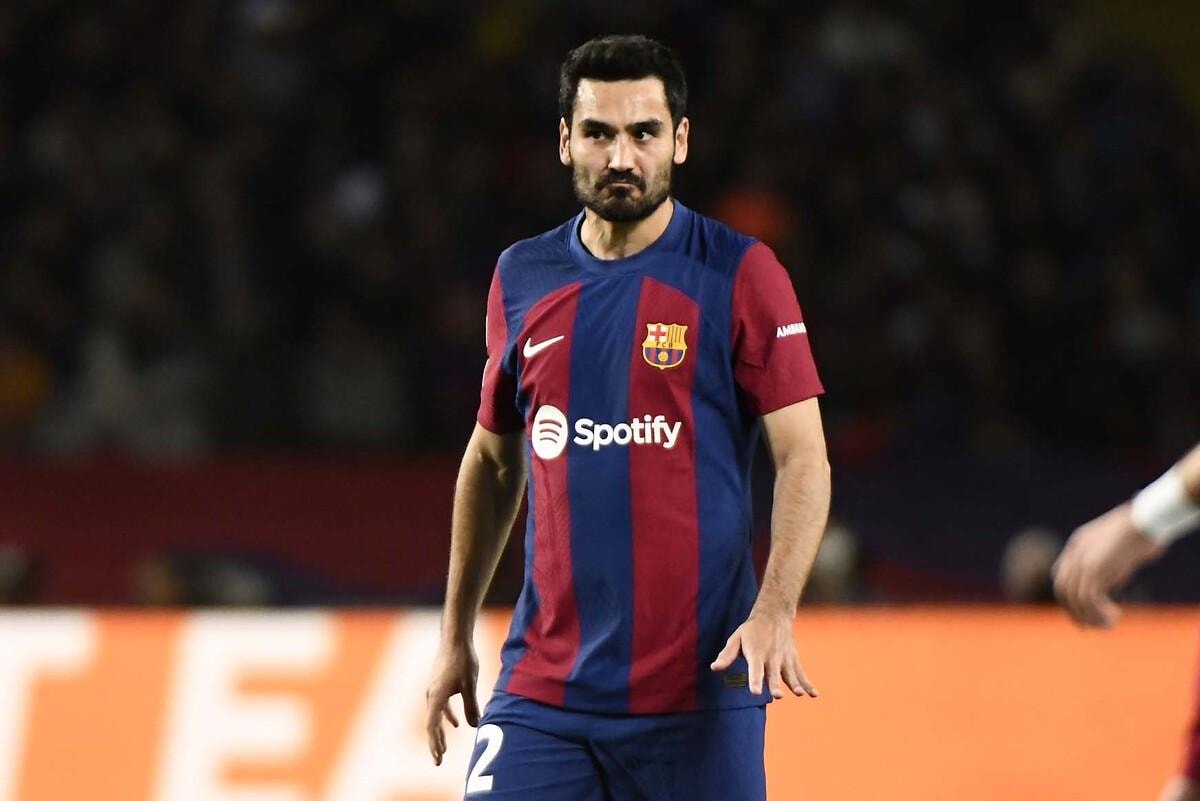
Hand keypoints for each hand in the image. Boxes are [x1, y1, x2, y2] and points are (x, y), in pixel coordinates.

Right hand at [425, 641, 481, 764]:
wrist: (455, 638)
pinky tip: (457, 725)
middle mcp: (431, 695)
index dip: (434, 743)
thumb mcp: (470, 685)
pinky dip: (447, 717)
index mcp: (436, 697)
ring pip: (435, 716)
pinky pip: (440, 706)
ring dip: (440, 732)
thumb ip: (471, 706)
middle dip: (435, 743)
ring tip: (444, 749)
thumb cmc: (462, 660)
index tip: (438, 758)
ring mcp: (434, 689)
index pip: (432, 726)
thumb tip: (474, 726)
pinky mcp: (439, 685)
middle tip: (438, 762)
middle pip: (431, 724)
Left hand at [709, 612, 817, 698]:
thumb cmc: (751, 631)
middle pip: (774, 674)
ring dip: (795, 684)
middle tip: (778, 695)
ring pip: (790, 674)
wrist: (774, 614)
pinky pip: (802, 673)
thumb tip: (714, 668)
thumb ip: (727, 654)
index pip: (755, 669)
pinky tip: (814, 694)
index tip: (755, 692)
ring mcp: (784, 659)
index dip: (755, 680)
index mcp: (756, 653)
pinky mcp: (793, 660)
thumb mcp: (736, 639)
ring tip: (799, 694)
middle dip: (775, 684)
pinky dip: (808, 684)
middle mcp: (772, 657)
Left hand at [1052, 502, 1163, 628]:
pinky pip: (1087, 597)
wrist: (1146, 519)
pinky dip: (1097, 611)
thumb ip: (1108, 571)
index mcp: (1077, 545)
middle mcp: (1074, 553)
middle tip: (1089, 627)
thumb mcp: (1118, 553)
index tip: (1082, 614)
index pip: (1060, 576)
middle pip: (1063, 589)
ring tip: (1108, 624)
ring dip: (1089, 616)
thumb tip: (1105, 592)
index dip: (1068, 598)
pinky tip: (1115, 616)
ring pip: (1074, 596)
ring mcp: (1082, 559)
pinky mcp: (1093, 567)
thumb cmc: (1141, 534)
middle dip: (1074, 611)